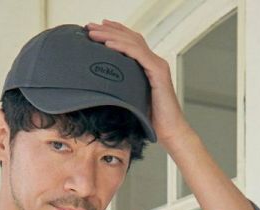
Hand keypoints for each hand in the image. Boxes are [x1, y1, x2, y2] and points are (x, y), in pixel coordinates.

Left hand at [83, 19, 186, 144]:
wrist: (170, 133)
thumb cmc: (152, 121)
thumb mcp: (132, 100)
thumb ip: (122, 88)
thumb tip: (100, 87)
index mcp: (149, 66)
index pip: (131, 42)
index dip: (114, 32)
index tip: (96, 28)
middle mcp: (154, 61)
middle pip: (130, 37)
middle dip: (108, 29)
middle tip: (89, 26)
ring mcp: (157, 65)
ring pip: (132, 42)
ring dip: (111, 35)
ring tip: (93, 33)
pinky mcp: (158, 72)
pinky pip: (138, 54)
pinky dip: (122, 47)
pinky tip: (108, 44)